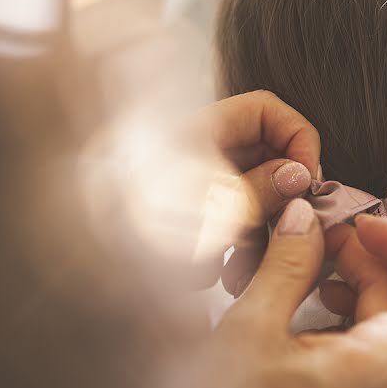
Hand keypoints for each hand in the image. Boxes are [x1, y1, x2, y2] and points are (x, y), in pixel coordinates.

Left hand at [82, 90, 319, 288]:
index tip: (309, 180)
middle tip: (292, 233)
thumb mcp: (208, 207)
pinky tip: (218, 276)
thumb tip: (301, 175)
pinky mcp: (189, 220)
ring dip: (259, 236)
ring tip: (245, 270)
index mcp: (201, 130)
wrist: (77, 268)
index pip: (269, 111)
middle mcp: (201, 153)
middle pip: (266, 158)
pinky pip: (226, 226)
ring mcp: (195, 186)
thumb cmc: (132, 229)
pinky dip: (231, 251)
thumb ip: (259, 189)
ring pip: (251, 198)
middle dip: (280, 200)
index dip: (299, 138)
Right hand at [170, 200, 386, 387]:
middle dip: (376, 257)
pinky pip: (375, 352)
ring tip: (318, 264)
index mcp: (382, 366)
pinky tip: (314, 303)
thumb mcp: (251, 329)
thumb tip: (305, 215)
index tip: (362, 221)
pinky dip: (353, 316)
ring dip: (363, 284)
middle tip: (325, 234)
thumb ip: (287, 265)